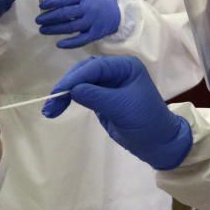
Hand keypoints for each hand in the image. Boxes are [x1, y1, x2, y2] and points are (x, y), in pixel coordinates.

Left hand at [35, 0, 120, 48]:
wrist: (116, 14)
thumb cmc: (95, 3)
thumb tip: (46, 0)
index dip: (52, 2)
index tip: (41, 6)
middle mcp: (88, 9)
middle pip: (66, 13)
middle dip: (50, 17)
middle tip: (38, 20)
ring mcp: (92, 22)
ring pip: (71, 27)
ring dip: (55, 29)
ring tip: (43, 30)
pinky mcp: (95, 34)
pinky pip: (81, 40)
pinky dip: (70, 43)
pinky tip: (59, 44)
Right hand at [42, 56, 191, 169]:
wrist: (158, 143)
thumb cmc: (146, 122)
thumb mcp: (122, 108)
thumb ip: (97, 96)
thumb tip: (72, 89)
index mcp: (126, 67)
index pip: (95, 67)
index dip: (75, 78)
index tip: (59, 92)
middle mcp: (117, 71)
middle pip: (85, 72)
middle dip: (68, 85)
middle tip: (52, 103)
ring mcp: (109, 84)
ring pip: (81, 82)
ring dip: (65, 94)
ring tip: (50, 110)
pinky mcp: (103, 98)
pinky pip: (83, 93)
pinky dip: (70, 99)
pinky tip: (58, 108)